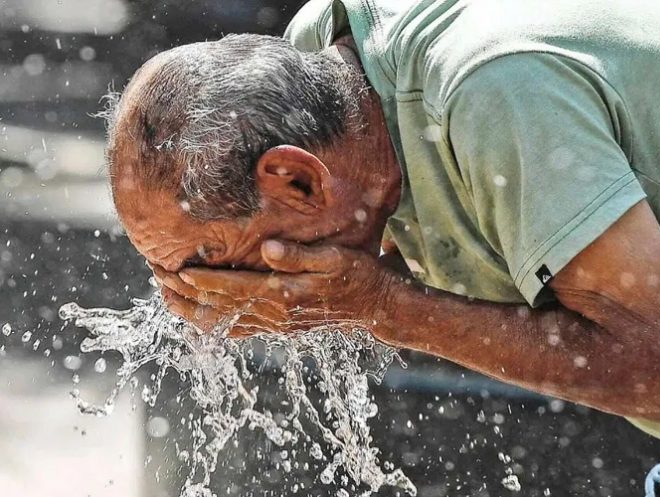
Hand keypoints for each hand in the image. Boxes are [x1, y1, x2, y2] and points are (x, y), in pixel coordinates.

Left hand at [152, 240, 405, 336]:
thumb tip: (269, 249)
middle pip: (220, 307)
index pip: (231, 288)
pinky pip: (238, 330)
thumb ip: (300, 255)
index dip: (200, 279)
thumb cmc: (358, 276)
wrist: (376, 307)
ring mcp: (275, 324)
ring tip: (165, 296)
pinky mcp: (279, 327)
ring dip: (192, 310)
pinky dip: (213, 325)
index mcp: (284, 296)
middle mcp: (274, 315)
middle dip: (185, 293)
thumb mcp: (336, 259)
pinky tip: (198, 318)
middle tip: (156, 276)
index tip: (172, 268)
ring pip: (223, 322)